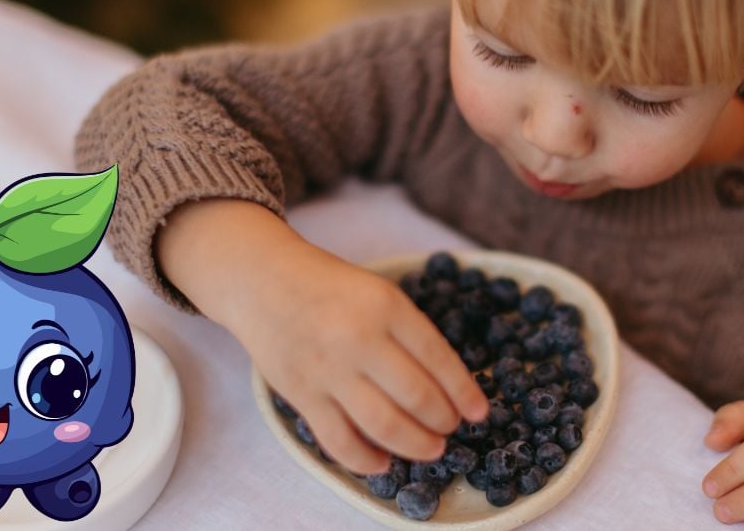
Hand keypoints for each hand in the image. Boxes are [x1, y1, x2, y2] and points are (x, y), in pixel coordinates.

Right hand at [158, 199, 489, 475]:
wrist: (264, 281)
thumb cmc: (331, 288)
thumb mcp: (380, 293)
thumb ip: (411, 333)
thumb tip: (449, 386)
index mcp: (387, 306)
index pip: (439, 359)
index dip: (465, 392)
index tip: (479, 412)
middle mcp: (359, 338)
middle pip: (418, 397)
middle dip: (444, 421)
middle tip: (451, 428)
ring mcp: (328, 370)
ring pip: (384, 425)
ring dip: (416, 445)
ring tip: (430, 449)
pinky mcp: (301, 394)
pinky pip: (339, 441)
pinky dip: (366, 460)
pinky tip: (383, 462)